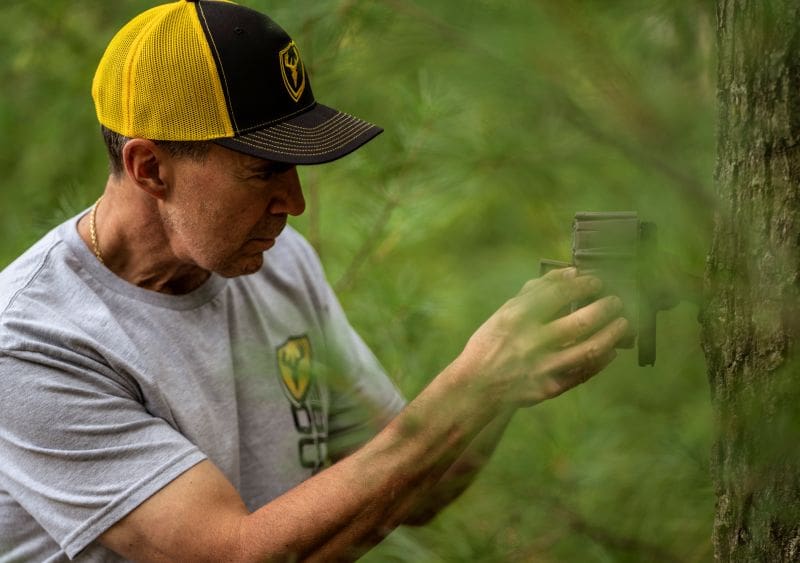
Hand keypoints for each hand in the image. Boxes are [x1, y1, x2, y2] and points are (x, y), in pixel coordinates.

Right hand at [458, 267, 628, 406]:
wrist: (477, 385)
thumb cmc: (493, 342)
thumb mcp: (506, 312)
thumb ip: (535, 291)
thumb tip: (569, 273)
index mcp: (516, 319)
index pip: (558, 295)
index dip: (583, 285)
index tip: (596, 281)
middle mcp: (530, 343)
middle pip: (580, 322)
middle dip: (605, 308)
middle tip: (615, 301)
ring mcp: (541, 368)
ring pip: (590, 349)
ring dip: (612, 334)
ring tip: (623, 323)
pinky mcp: (550, 388)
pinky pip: (585, 372)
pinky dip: (602, 360)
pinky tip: (611, 349)